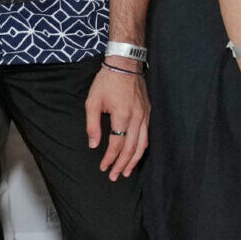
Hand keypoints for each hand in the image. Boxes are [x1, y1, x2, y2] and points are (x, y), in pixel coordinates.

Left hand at [84, 61, 149, 178]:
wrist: (125, 63)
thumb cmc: (107, 81)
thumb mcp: (92, 102)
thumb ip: (92, 125)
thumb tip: (94, 145)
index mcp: (122, 116)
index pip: (117, 144)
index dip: (109, 158)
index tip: (103, 167)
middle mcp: (137, 118)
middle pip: (131, 148)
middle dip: (122, 164)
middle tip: (114, 176)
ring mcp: (145, 115)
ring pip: (142, 144)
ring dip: (134, 160)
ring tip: (127, 171)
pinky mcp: (148, 112)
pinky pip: (147, 134)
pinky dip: (142, 147)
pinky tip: (137, 153)